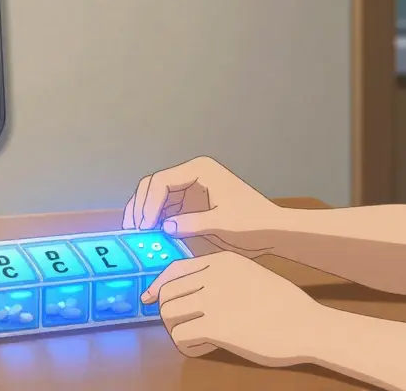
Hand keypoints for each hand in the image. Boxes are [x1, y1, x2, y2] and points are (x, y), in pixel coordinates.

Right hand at [122, 156, 280, 257]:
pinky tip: (149, 237)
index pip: (162, 181)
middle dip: (141, 207)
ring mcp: (191, 187)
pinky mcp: (191, 203)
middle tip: (134, 233)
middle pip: (154, 185)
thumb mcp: (222, 224)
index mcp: (201, 170)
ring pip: (156, 197)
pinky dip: (155, 221)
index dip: (148, 204)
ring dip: (145, 214)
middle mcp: (192, 174)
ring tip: (136, 236)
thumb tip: (163, 226)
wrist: (271, 231)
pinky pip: (165, 208)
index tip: (144, 228)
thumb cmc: (253, 224)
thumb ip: (192, 223)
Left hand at [142, 252, 323, 366]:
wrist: (307, 324)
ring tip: (200, 338)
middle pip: (166, 293)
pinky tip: (207, 347)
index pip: (174, 269)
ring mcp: (213, 299)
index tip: (149, 300)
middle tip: (187, 326)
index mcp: (222, 260)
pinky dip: (188, 346)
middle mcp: (213, 275)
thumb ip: (221, 278)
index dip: (157, 286)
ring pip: (168, 315)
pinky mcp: (215, 325)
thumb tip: (190, 293)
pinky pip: (181, 337)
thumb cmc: (284, 305)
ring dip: (178, 330)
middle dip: (170, 314)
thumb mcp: (251, 276)